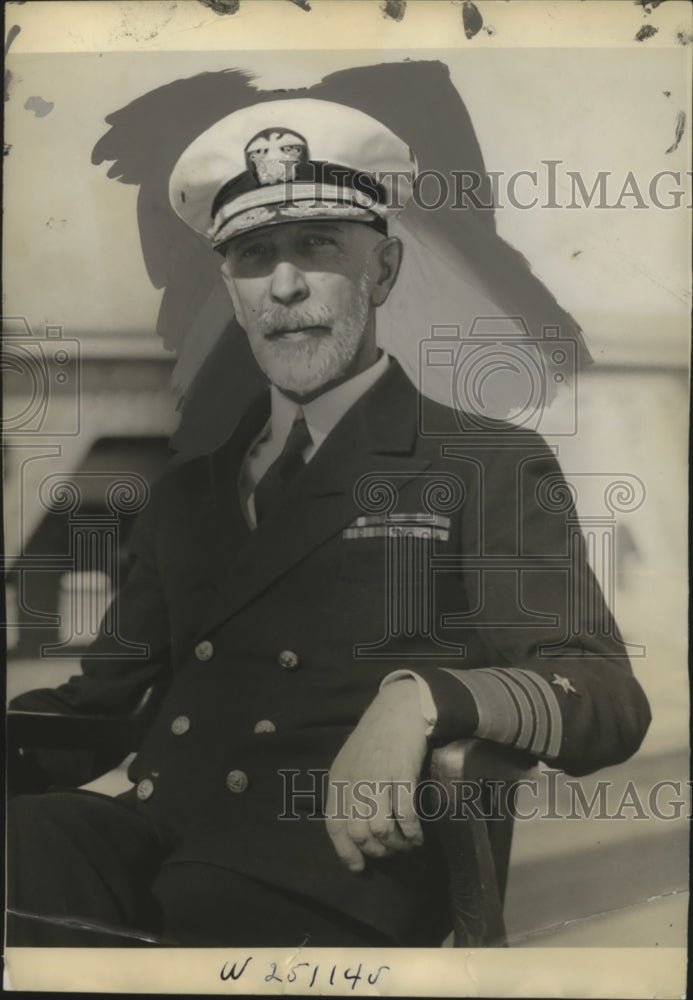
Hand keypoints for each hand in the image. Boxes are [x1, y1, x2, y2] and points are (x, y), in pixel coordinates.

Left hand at [325, 679, 427, 872]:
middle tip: (390, 853)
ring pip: (381, 828)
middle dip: (376, 851)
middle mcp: (354, 781)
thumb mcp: (352, 763)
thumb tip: (356, 831)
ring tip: (406, 846)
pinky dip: (412, 832)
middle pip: (359, 832)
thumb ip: (350, 792)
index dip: (346, 852)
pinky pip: (405, 814)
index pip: (334, 825)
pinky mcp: (402, 774)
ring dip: (396, 845)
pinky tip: (418, 837)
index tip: (359, 868)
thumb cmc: (376, 738)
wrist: (399, 709)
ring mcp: (378, 778)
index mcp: (338, 779)